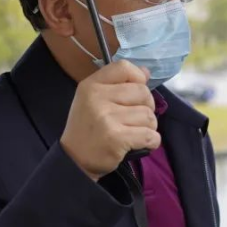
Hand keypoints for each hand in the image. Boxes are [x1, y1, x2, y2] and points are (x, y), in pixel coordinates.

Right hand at [60, 61, 159, 180]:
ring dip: (148, 127)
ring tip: (132, 132)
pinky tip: (138, 143)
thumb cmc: (89, 127)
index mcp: (92, 85)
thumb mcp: (95, 99)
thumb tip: (146, 72)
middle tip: (133, 119)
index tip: (135, 93)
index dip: (138, 78)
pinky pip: (151, 135)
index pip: (124, 67)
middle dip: (146, 107)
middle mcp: (97, 98)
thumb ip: (119, 83)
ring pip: (149, 116)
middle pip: (143, 92)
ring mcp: (107, 118)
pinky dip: (151, 141)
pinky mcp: (117, 138)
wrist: (74, 159)